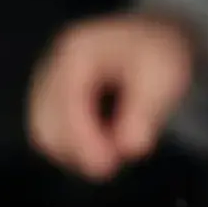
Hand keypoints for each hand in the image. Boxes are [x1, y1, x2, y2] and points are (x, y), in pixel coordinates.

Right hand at [27, 13, 196, 180]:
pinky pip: (54, 133)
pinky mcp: (54, 99)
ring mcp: (49, 82)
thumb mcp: (162, 79)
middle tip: (114, 165)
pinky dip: (75, 148)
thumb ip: (144, 114)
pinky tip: (104, 149)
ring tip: (113, 156)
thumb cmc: (161, 55)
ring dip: (76, 152)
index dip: (84, 139)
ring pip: (46, 132)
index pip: (66, 102)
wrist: (157, 40)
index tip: (109, 166)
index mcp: (77, 52)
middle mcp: (53, 65)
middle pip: (45, 122)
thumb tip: (129, 150)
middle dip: (78, 150)